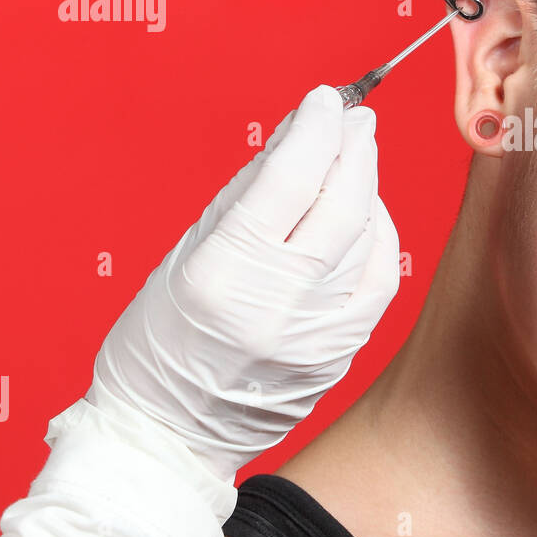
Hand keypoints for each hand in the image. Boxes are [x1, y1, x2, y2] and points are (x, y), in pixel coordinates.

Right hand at [85, 88, 400, 481]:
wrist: (167, 437)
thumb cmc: (158, 343)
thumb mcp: (185, 256)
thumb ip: (245, 196)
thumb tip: (295, 137)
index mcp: (224, 275)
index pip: (289, 182)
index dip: (314, 131)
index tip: (325, 100)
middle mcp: (279, 306)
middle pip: (341, 205)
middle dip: (352, 150)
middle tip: (355, 118)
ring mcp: (317, 335)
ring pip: (366, 239)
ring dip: (367, 187)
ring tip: (356, 155)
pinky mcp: (340, 354)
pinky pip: (378, 281)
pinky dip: (378, 237)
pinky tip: (366, 213)